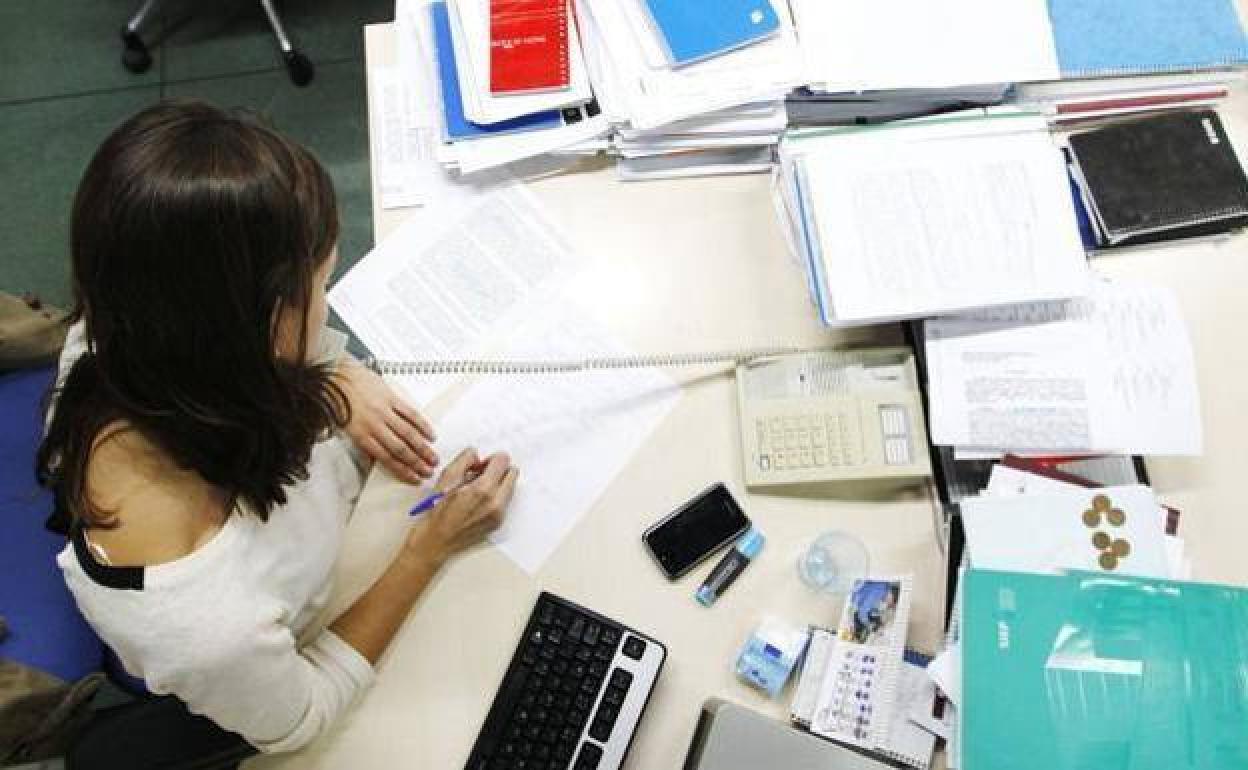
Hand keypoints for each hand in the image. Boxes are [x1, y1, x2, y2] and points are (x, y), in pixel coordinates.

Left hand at [333, 358, 437, 482]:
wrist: (334, 375)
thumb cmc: (337, 399)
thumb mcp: (343, 427)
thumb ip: (362, 443)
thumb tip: (376, 458)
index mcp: (361, 435)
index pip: (386, 458)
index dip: (403, 471)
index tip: (414, 478)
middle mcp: (374, 424)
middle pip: (400, 449)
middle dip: (417, 463)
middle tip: (428, 471)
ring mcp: (384, 411)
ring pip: (408, 434)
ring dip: (423, 448)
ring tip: (433, 457)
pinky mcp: (391, 397)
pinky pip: (410, 413)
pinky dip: (422, 425)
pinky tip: (430, 434)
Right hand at [408, 449, 518, 561]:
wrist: (436, 540)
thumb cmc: (438, 512)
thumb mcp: (447, 477)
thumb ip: (465, 459)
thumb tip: (477, 455)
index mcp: (483, 489)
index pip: (504, 461)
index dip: (492, 458)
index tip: (482, 464)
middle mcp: (495, 503)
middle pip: (512, 473)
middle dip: (499, 469)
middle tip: (481, 474)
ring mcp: (499, 514)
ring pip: (511, 487)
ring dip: (498, 483)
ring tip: (477, 489)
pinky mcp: (498, 523)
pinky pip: (505, 501)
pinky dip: (496, 496)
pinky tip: (478, 501)